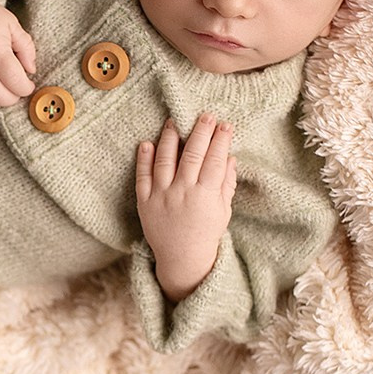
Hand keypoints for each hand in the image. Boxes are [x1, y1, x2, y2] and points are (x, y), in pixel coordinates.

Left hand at [136, 114, 236, 299]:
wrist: (182, 258)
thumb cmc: (206, 232)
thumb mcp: (223, 210)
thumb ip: (226, 183)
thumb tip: (230, 156)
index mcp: (206, 195)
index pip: (214, 160)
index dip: (220, 140)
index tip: (225, 125)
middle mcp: (183, 193)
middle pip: (192, 155)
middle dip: (200, 132)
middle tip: (205, 115)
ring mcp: (162, 196)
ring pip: (165, 161)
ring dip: (169, 138)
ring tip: (173, 121)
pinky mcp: (145, 202)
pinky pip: (143, 177)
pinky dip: (144, 159)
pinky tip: (147, 143)